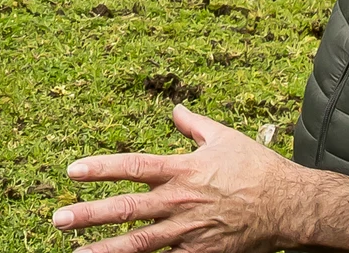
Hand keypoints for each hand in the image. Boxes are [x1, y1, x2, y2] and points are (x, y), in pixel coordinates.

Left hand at [54, 106, 348, 252]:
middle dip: (90, 214)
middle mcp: (181, 202)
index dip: (101, 168)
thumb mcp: (224, 137)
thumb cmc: (256, 168)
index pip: (133, 167)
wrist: (290, 205)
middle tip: (59, 219)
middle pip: (128, 210)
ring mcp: (190, 232)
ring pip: (141, 245)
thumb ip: (194, 125)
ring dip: (107, 250)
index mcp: (182, 170)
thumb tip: (175, 110)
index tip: (72, 171)